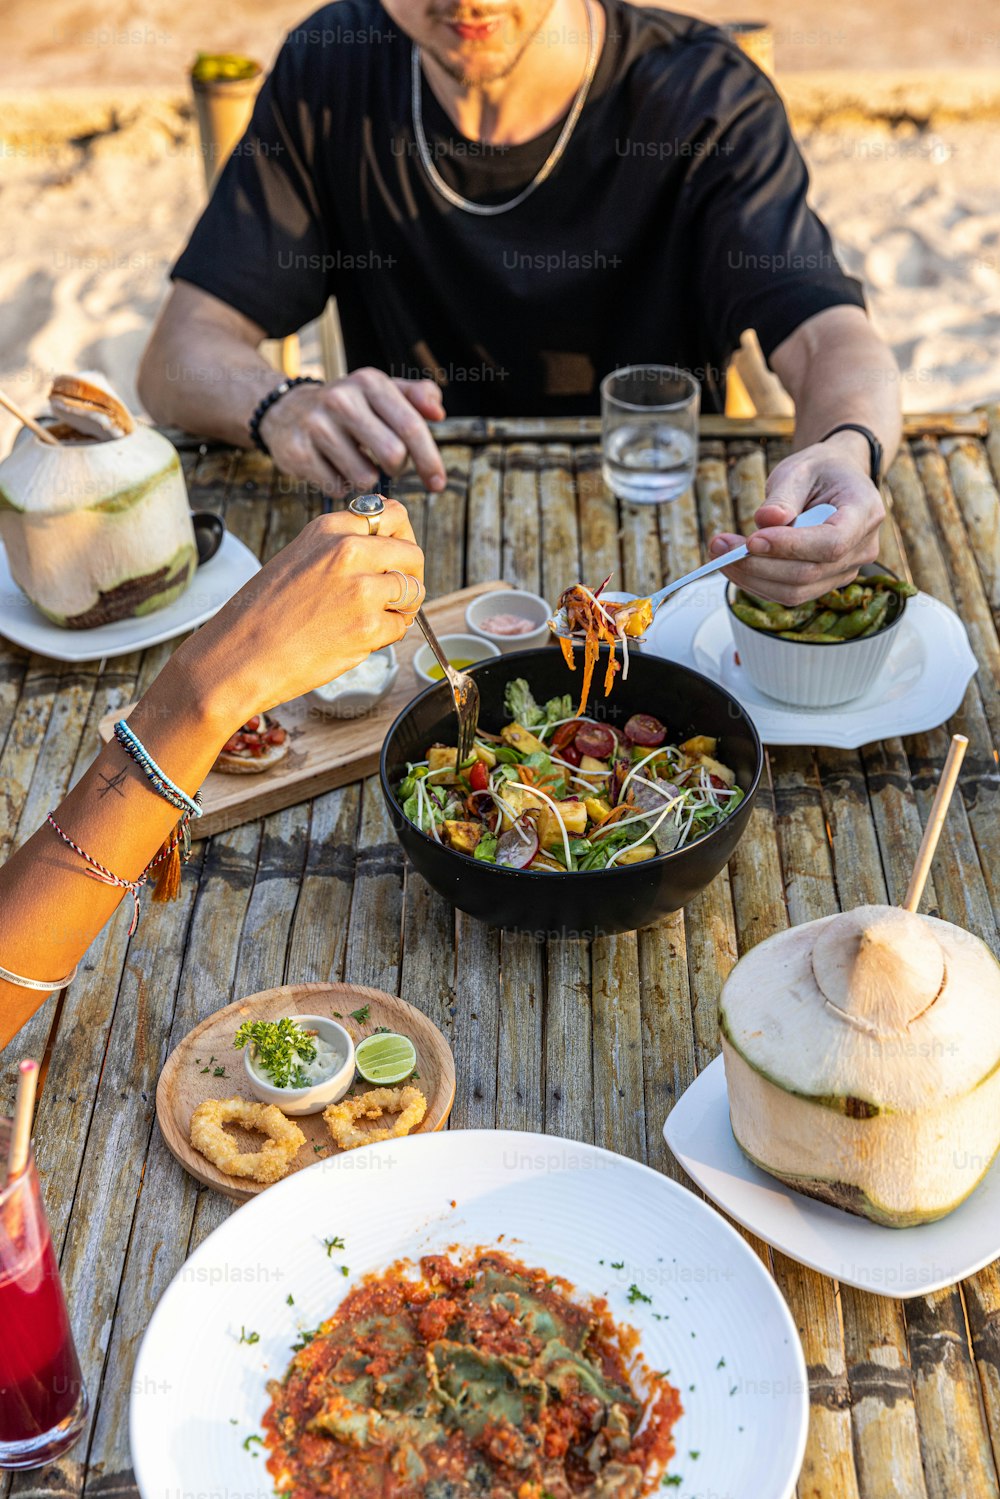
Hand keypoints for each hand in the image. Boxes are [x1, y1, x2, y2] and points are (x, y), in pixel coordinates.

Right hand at [174, 497, 425, 729]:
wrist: (238, 655)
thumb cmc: (261, 615)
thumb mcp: (299, 558)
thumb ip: (340, 549)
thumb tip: (384, 552)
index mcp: (329, 529)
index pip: (393, 513)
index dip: (403, 538)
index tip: (398, 557)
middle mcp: (348, 551)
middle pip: (413, 552)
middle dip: (412, 576)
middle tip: (397, 597)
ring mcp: (360, 588)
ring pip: (414, 590)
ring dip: (404, 608)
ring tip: (379, 620)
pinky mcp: (367, 626)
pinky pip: (401, 626)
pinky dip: (388, 636)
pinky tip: (360, 639)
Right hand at [260, 367, 446, 494]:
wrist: (286, 411)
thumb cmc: (348, 407)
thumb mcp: (380, 392)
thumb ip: (416, 396)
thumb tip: (438, 412)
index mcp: (369, 383)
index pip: (411, 426)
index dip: (429, 459)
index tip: (437, 484)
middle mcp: (342, 398)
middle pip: (392, 454)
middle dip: (397, 469)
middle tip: (389, 466)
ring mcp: (317, 424)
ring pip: (365, 477)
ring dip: (367, 479)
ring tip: (355, 462)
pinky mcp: (298, 451)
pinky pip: (337, 487)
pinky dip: (341, 485)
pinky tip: (332, 468)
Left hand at [708, 433, 883, 604]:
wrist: (834, 479)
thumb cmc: (820, 471)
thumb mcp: (800, 469)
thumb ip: (783, 496)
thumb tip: (765, 520)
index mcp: (865, 512)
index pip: (832, 542)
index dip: (792, 546)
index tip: (753, 539)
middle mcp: (862, 548)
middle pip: (808, 573)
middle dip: (758, 564)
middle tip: (719, 546)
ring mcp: (845, 570)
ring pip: (795, 591)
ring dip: (751, 577)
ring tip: (720, 553)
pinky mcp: (824, 582)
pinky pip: (789, 594)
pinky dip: (756, 582)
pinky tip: (734, 563)